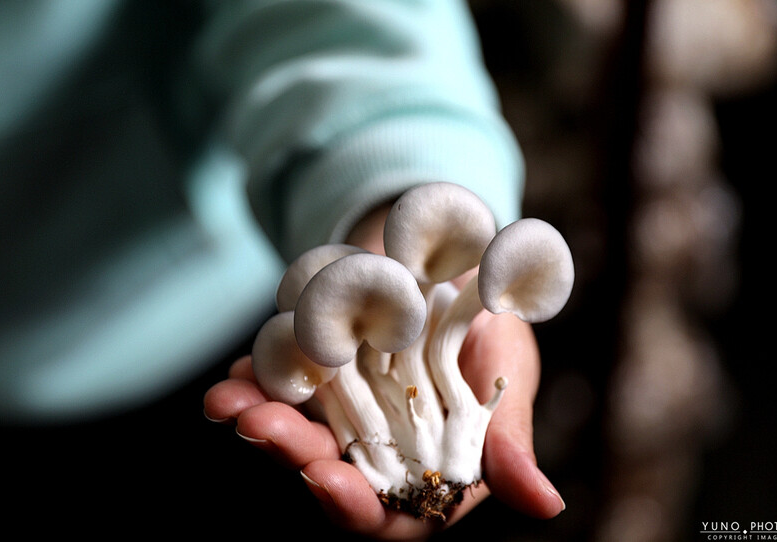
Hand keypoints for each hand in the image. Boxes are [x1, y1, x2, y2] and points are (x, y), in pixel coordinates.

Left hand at [203, 310, 562, 539]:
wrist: (450, 262)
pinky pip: (277, 386)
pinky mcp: (311, 378)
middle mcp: (376, 453)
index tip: (326, 480)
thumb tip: (548, 504)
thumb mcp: (508, 373)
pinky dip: (253, 379)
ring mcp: (337, 416)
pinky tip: (236, 370)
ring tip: (228, 399)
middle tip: (259, 424)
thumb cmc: (490, 326)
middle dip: (291, 452)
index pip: (388, 512)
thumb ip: (510, 440)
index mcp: (427, 471)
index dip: (354, 506)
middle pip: (326, 472)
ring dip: (258, 419)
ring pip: (292, 433)